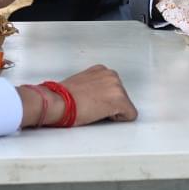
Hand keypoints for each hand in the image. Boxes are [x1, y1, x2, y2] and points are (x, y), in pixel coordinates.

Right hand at [20, 65, 136, 126]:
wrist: (58, 101)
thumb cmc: (62, 97)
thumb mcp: (80, 83)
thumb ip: (93, 86)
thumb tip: (96, 96)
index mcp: (101, 70)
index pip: (112, 88)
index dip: (103, 99)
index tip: (91, 101)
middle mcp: (111, 75)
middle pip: (120, 97)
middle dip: (109, 104)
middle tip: (92, 107)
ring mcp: (117, 87)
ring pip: (125, 106)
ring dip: (112, 111)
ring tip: (94, 110)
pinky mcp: (120, 101)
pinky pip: (130, 115)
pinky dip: (119, 120)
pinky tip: (102, 115)